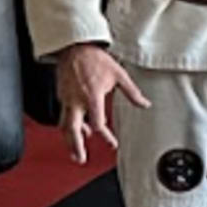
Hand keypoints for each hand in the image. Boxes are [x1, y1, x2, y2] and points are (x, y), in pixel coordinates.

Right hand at [59, 43, 147, 163]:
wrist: (74, 47)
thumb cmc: (94, 59)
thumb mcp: (118, 74)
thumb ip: (132, 92)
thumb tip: (145, 104)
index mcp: (92, 96)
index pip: (98, 123)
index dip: (106, 137)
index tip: (112, 143)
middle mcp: (76, 100)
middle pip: (72, 130)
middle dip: (75, 146)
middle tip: (80, 158)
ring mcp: (66, 99)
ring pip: (65, 124)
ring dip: (70, 140)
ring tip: (75, 151)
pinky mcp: (61, 96)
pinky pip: (64, 115)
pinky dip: (71, 125)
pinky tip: (79, 128)